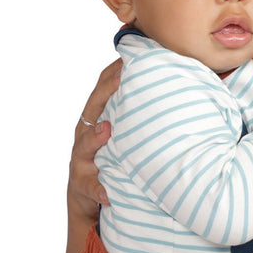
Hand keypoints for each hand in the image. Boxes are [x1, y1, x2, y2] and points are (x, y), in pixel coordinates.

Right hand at [64, 60, 119, 252]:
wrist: (92, 195)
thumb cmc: (113, 155)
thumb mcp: (123, 132)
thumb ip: (138, 112)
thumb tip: (171, 87)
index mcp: (96, 119)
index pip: (101, 91)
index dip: (112, 73)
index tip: (129, 57)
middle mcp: (85, 135)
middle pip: (90, 111)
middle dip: (104, 94)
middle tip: (120, 80)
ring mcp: (80, 160)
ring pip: (82, 147)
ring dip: (94, 138)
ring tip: (106, 131)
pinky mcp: (83, 185)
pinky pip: (90, 187)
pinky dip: (98, 188)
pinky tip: (108, 191)